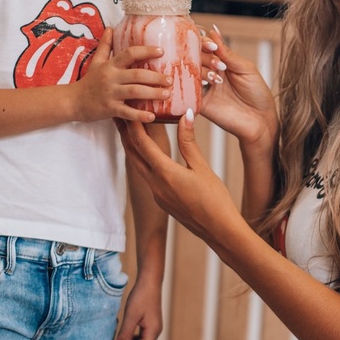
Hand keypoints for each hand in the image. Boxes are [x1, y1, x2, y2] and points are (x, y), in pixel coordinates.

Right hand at [73, 28, 170, 122]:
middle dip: (156, 77)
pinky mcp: (109, 109)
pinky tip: (152, 116)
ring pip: (135, 92)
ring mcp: (110, 94)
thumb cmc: (88, 81)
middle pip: (137, 75)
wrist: (72, 101)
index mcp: (110, 65)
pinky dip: (139, 115)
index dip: (146, 51)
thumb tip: (110, 28)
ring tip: (167, 94)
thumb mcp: (96, 62)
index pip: (129, 54)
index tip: (161, 52)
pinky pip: (127, 112)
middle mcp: (111, 78)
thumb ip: (105, 45)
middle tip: (170, 79)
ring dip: (152, 93)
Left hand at [111, 275, 162, 339]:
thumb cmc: (141, 296)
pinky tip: (120, 339)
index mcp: (153, 331)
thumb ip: (126, 333)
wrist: (149, 281)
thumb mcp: (131, 315)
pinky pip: (140, 335)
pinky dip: (130, 339)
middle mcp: (155, 331)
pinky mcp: (149, 321)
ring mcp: (152, 326)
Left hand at [119, 112, 243, 247]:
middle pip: (133, 154)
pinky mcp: (162, 200)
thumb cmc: (215, 199)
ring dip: (132, 148)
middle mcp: (155, 184)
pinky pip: (147, 176)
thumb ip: (189, 141)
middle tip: (120, 115)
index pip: (142, 144)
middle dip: (125, 134)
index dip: (134, 125)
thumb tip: (184, 115)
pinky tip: (149, 155)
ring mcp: (157, 194)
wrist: (219, 230)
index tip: (131, 109)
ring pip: (138, 166)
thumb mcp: (202, 167)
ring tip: (129, 131)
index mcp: (165, 173)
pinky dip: (143, 161)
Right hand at [198, 26, 277, 150]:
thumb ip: (226, 52)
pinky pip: (187, 92)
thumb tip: (212, 30)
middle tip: (220, 66)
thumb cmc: (257, 93)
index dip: (204, 42)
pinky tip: (198, 84)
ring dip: (202, 71)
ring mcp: (203, 87)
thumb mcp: (245, 68)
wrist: (260, 120)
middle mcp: (208, 72)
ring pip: (190, 72)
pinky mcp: (199, 103)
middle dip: (204, 57)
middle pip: (194, 56)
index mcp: (220, 61)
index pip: (204, 46)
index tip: (211, 46)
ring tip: (217, 79)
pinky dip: (189, 86)